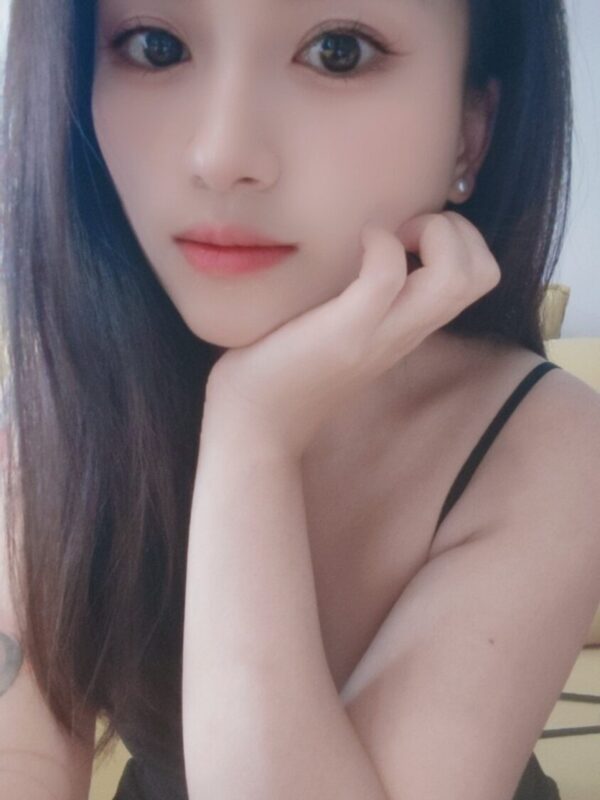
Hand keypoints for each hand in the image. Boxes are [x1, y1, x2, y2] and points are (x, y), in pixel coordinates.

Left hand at [205, 211, 500, 458]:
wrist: (256, 425)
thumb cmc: (285, 366)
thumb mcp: (339, 327)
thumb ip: (361, 297)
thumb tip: (359, 247)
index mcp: (408, 328)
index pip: (480, 276)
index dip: (457, 239)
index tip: (406, 234)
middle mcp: (407, 332)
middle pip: (484, 273)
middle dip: (457, 230)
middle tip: (405, 233)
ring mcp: (380, 335)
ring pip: (457, 277)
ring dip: (433, 233)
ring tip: (387, 238)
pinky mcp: (345, 335)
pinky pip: (386, 277)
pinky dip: (379, 242)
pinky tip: (354, 242)